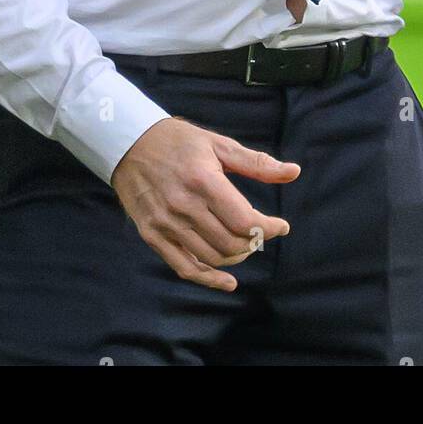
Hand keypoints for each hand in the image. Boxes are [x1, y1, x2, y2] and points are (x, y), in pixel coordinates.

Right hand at [112, 117, 299, 290]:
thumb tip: (294, 172)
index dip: (268, 228)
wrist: (129, 142)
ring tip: (245, 245)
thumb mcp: (218, 144)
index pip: (244, 221)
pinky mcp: (152, 235)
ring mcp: (166, 223)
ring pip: (212, 257)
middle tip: (261, 233)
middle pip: (230, 242)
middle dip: (254, 242)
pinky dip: (209, 280)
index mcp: (203, 180)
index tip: (281, 226)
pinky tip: (228, 282)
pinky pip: (184, 268)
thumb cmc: (179, 141)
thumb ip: (256, 163)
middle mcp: (184, 205)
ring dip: (236, 257)